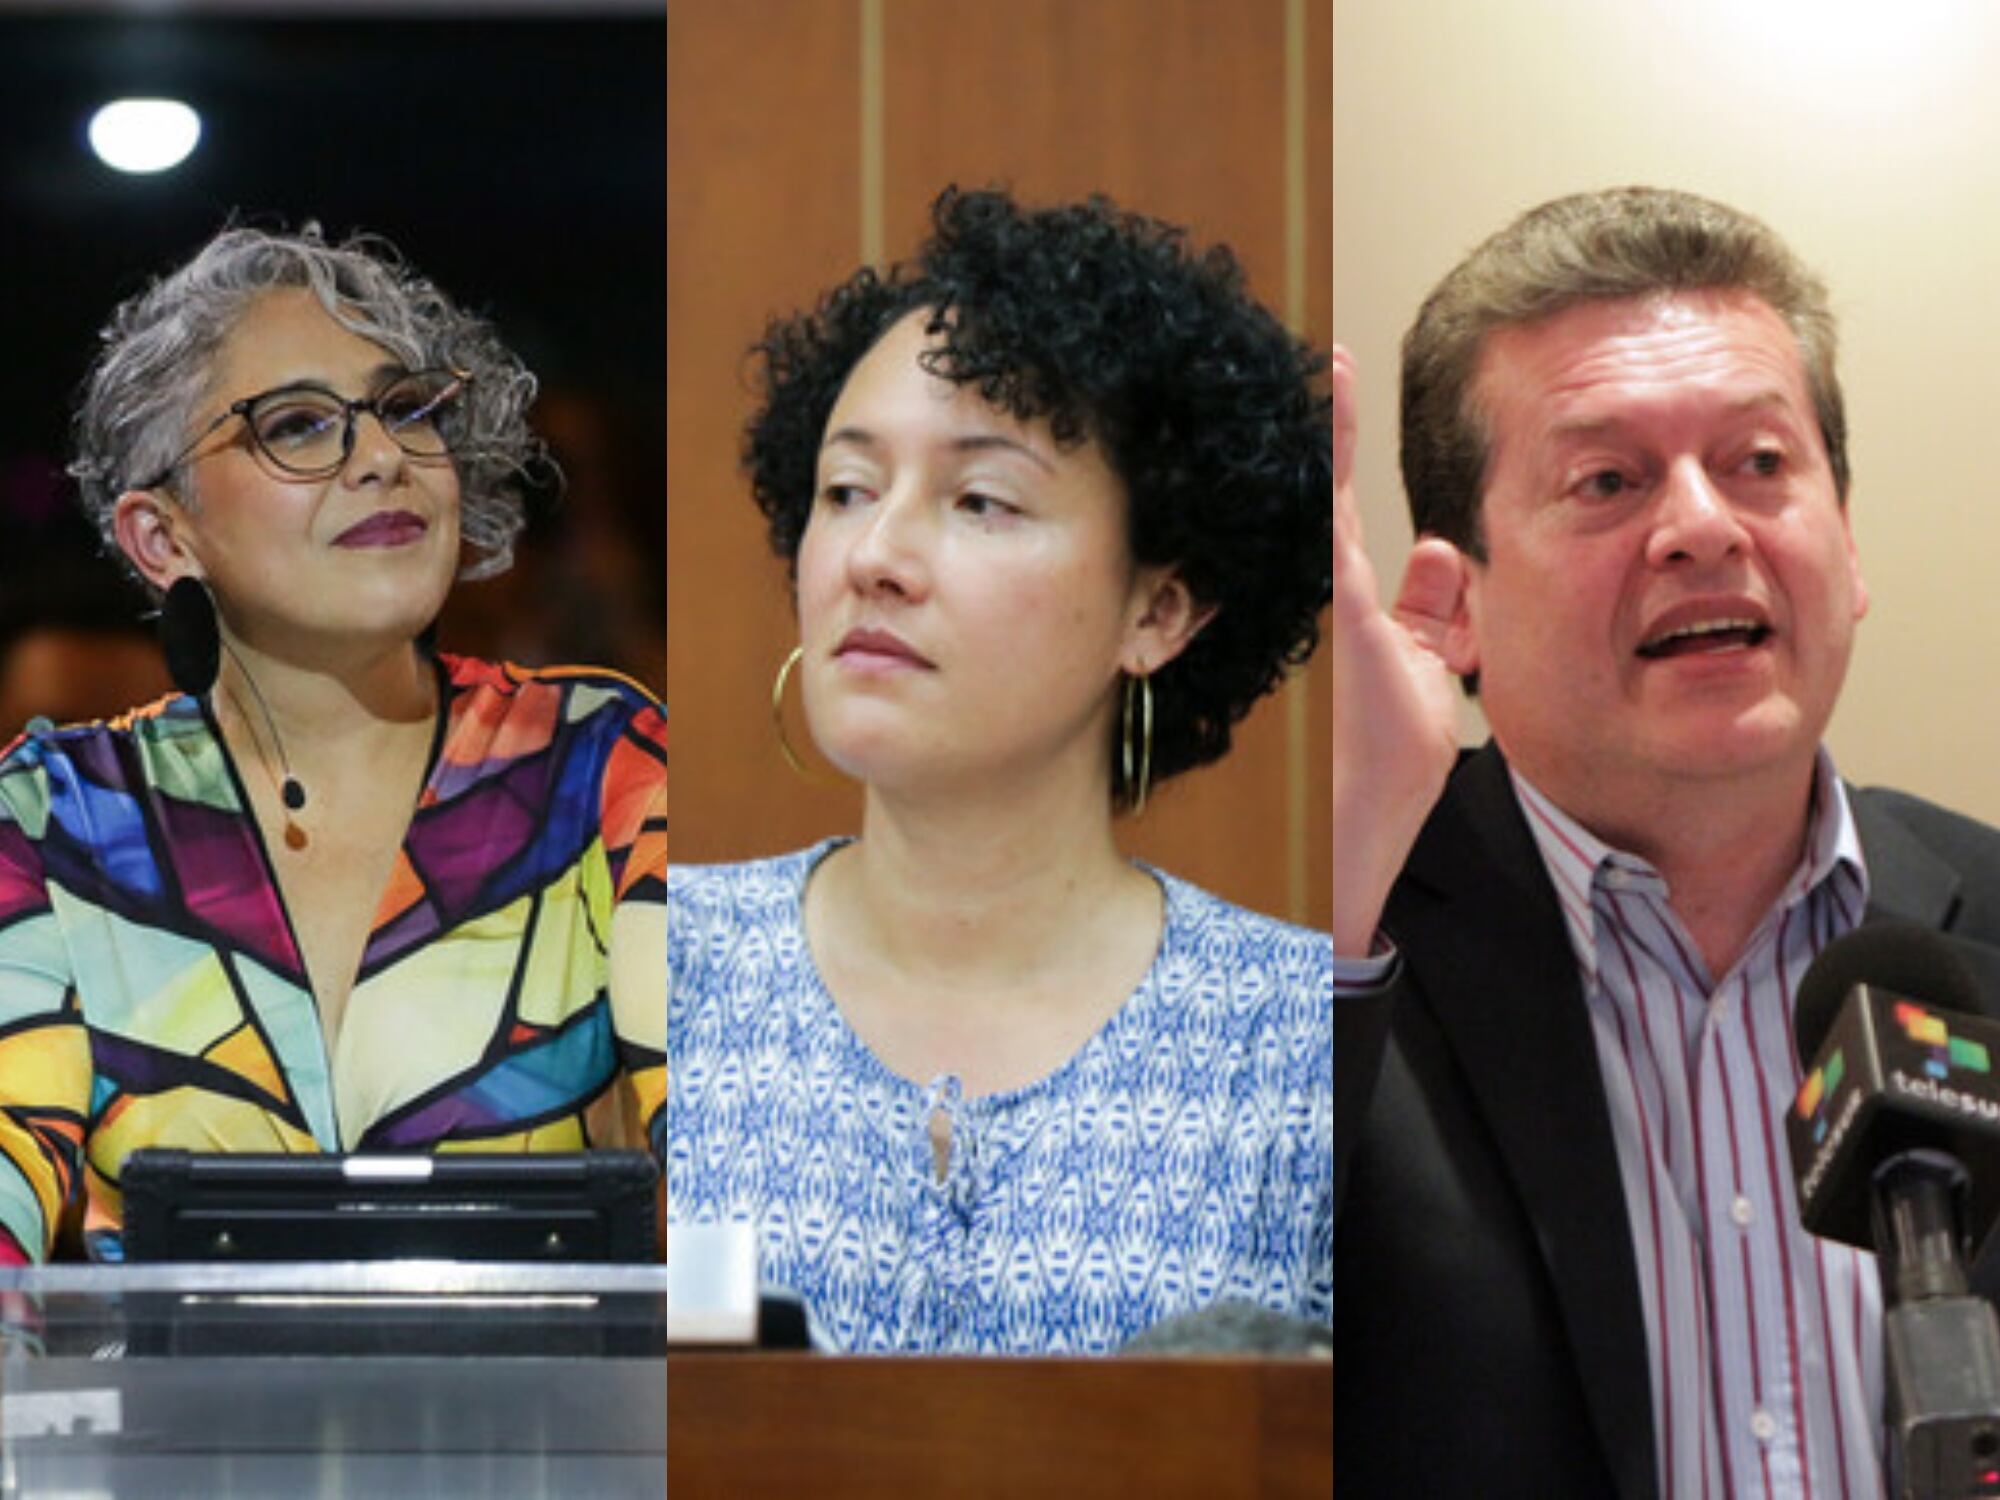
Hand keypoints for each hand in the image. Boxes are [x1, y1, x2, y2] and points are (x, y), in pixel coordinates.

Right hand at [1331, 346, 1466, 955]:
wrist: (1368, 803)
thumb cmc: (1388, 748)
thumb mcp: (1426, 661)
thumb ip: (1431, 605)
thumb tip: (1441, 549)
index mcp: (1355, 598)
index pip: (1349, 509)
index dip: (1345, 449)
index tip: (1339, 384)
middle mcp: (1335, 585)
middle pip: (1332, 490)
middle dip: (1328, 423)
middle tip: (1324, 353)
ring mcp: (1333, 588)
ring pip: (1331, 491)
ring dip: (1331, 424)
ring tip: (1327, 359)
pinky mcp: (1343, 598)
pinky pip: (1340, 508)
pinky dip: (1340, 448)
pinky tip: (1334, 387)